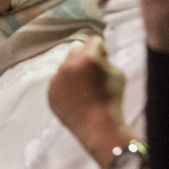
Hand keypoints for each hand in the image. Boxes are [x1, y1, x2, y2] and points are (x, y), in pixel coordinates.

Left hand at [48, 36, 130, 168]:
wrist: (99, 127)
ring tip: (86, 89)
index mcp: (87, 58)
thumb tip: (97, 55)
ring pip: (66, 67)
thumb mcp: (118, 73)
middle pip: (76, 51)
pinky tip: (78, 98)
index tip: (104, 60)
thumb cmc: (112, 100)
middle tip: (94, 74)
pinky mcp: (51, 93)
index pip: (93, 41)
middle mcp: (68, 66)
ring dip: (74, 72)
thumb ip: (105, 60)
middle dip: (85, 58)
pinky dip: (66, 87)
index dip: (101, 50)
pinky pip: (58, 83)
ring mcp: (57, 80)